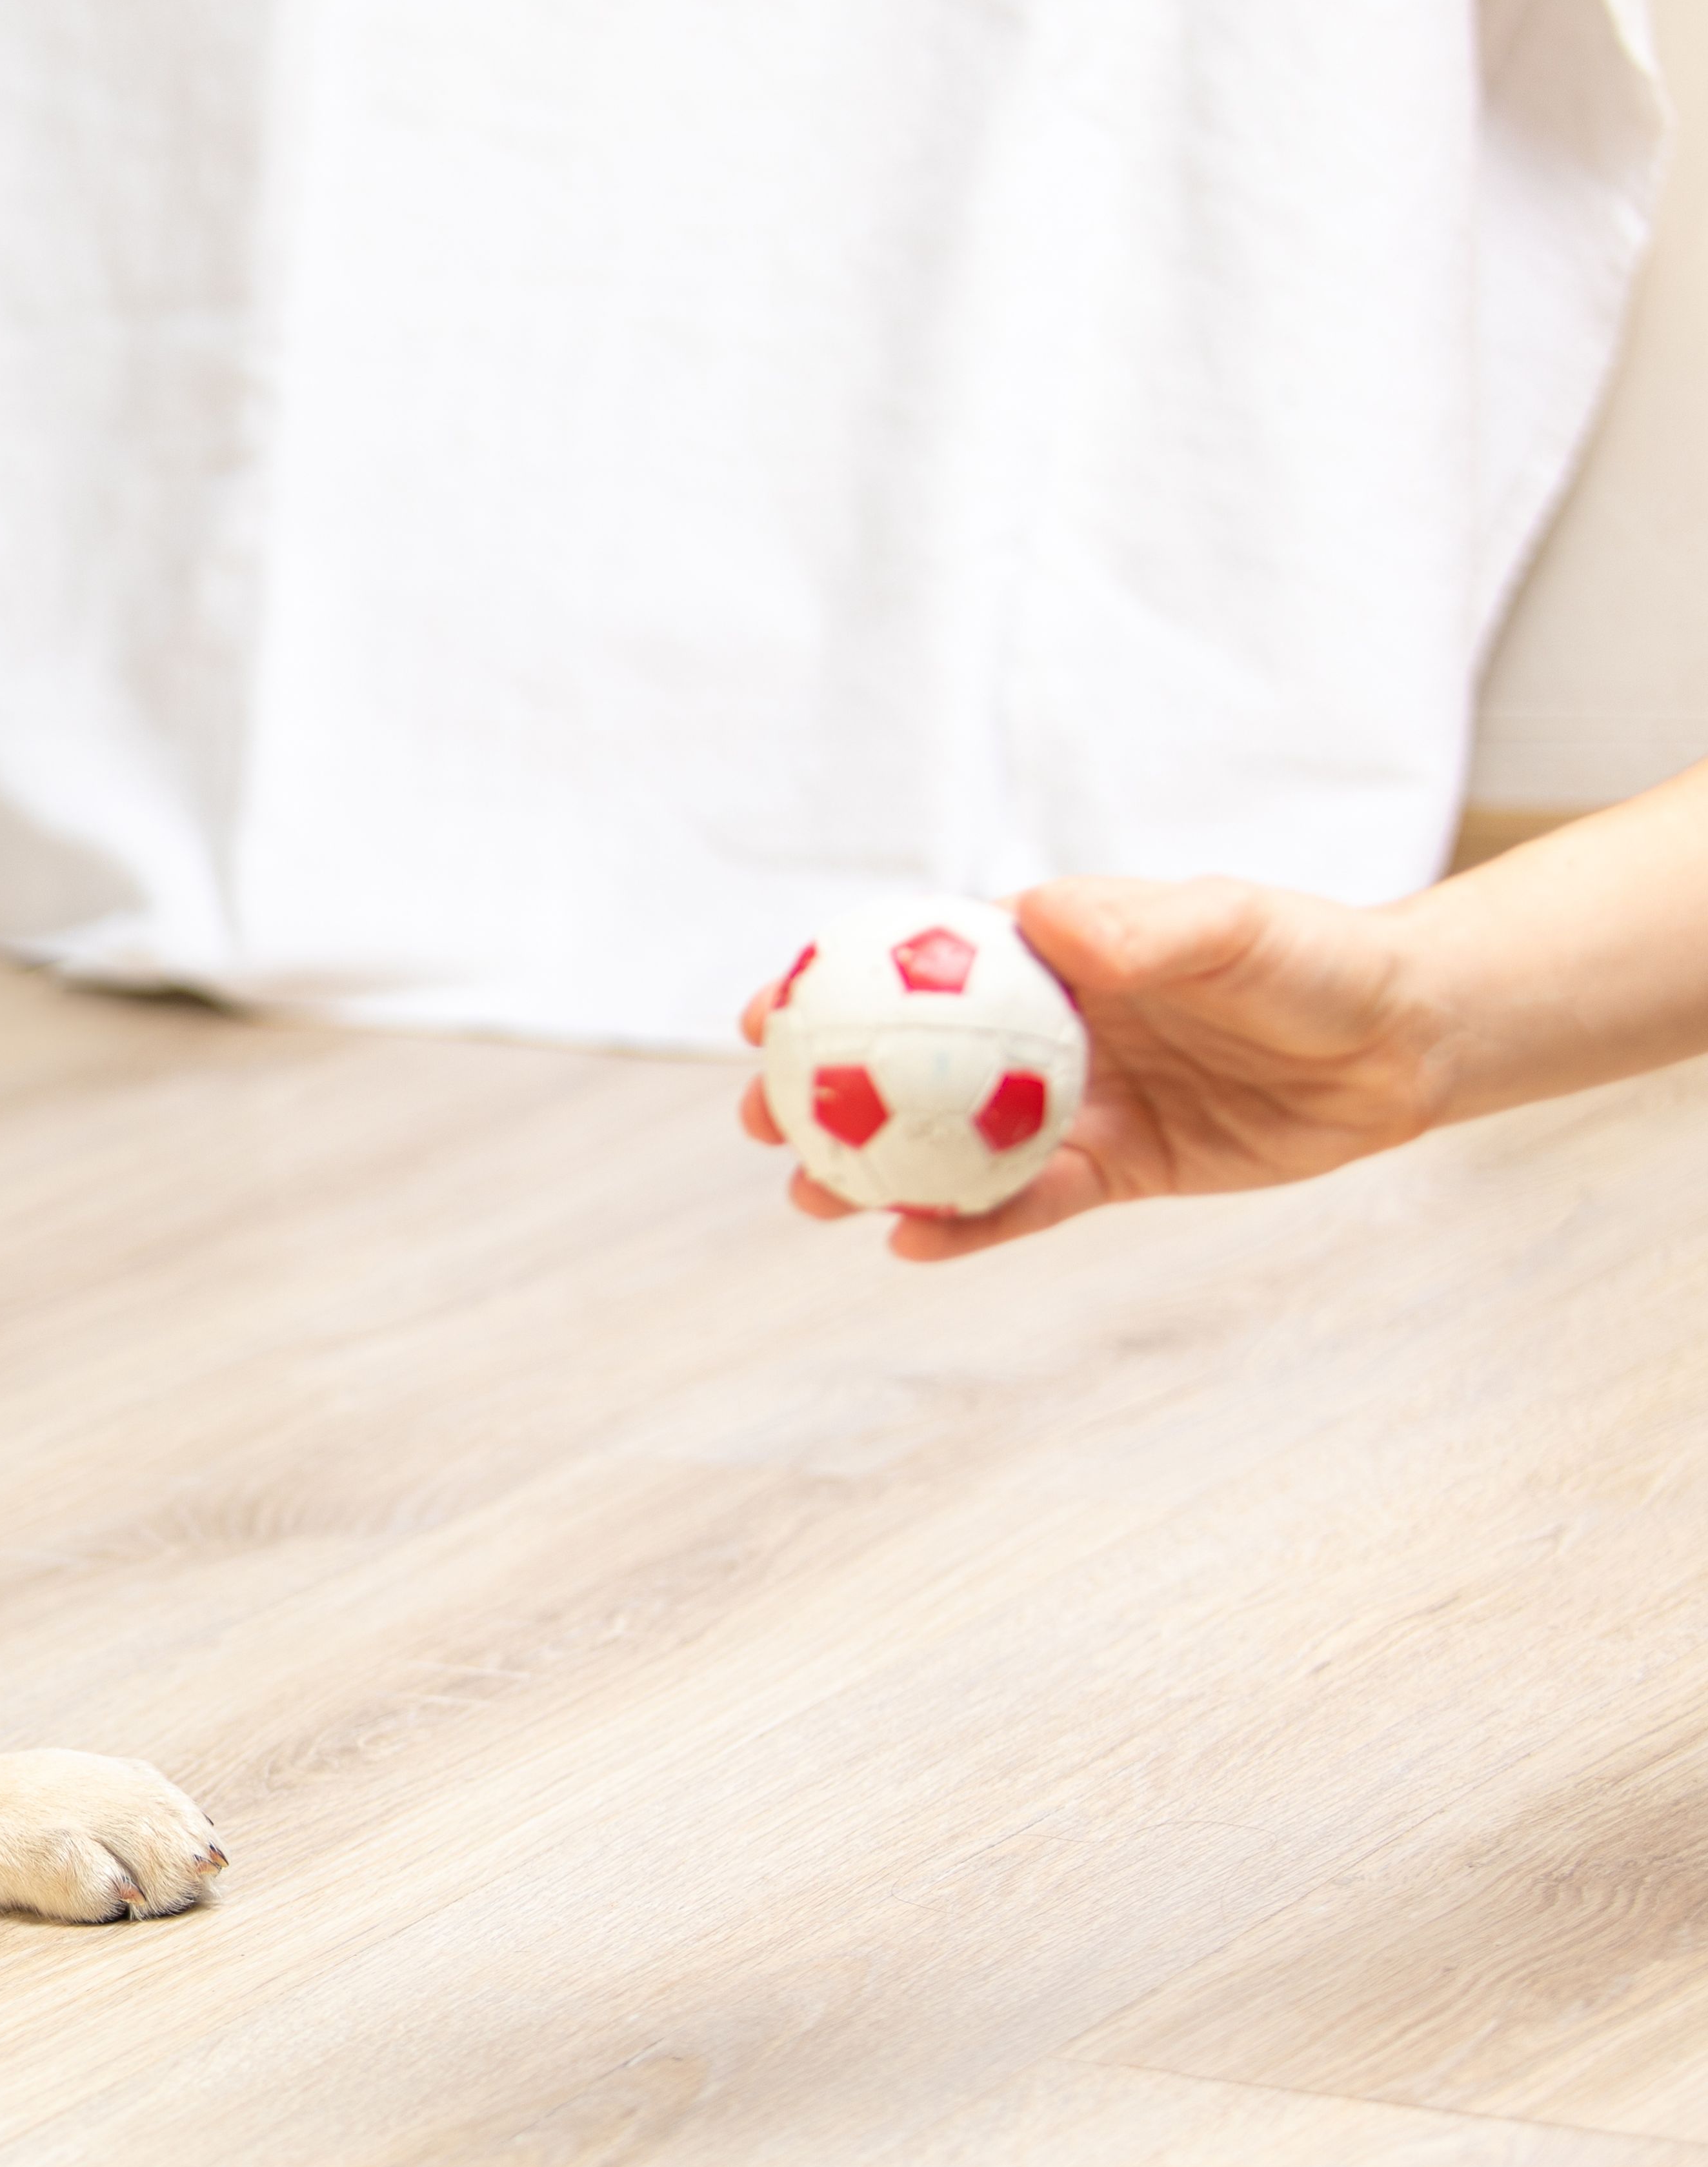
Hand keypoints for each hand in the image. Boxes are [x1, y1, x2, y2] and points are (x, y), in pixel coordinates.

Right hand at [736, 876, 1454, 1260]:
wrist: (1403, 1044)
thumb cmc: (1315, 958)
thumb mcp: (1232, 926)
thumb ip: (1141, 926)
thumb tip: (1042, 922)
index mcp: (1048, 957)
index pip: (913, 969)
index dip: (830, 989)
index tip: (765, 1011)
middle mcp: (1045, 1031)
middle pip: (905, 1064)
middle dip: (822, 1094)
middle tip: (763, 1121)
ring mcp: (1072, 1104)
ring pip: (946, 1144)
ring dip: (873, 1172)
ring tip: (813, 1198)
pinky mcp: (1112, 1169)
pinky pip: (1023, 1205)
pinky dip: (967, 1227)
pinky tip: (912, 1244)